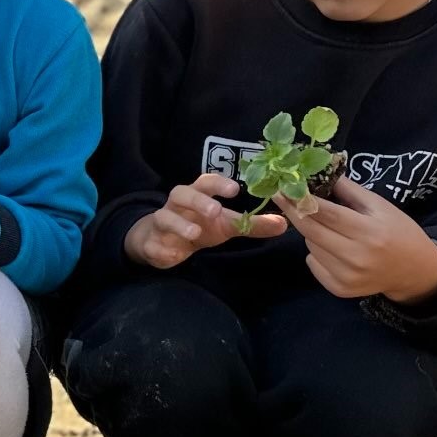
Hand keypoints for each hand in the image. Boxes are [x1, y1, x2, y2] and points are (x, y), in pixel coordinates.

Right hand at [123, 173, 287, 268]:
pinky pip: (153, 244)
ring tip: (194, 233)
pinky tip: (174, 254)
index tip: (235, 189)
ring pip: (164, 217)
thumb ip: (251, 224)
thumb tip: (284, 224)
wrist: (160, 239)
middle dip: (198, 201)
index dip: (218, 184)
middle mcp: (176, 205)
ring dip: (179, 224)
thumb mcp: (225, 224)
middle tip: (216, 210)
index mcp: (196, 195)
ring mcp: (162, 223)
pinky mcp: (152, 243)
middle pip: (181, 194)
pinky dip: (161, 248)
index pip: (205, 182)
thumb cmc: (198, 225)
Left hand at [279, 174, 436, 303]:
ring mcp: (347, 276)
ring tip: (331, 229)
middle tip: (282, 197)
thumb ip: (349, 190)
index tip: (282, 188)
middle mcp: (356, 257)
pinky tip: (334, 250)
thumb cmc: (398, 231)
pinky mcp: (340, 289)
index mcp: (369, 231)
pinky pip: (313, 264)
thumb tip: (321, 169)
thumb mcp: (380, 206)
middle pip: (311, 231)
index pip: (327, 214)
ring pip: (310, 246)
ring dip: (312, 233)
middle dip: (294, 212)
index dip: (301, 200)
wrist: (414, 271)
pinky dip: (316, 253)